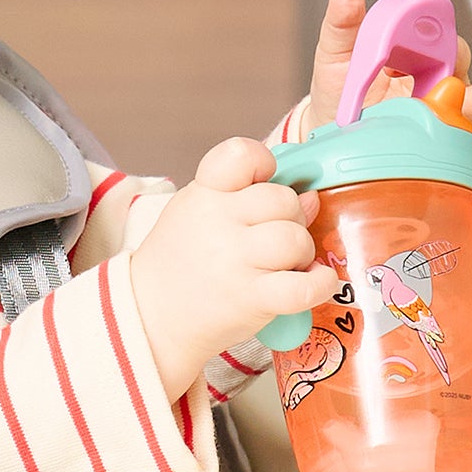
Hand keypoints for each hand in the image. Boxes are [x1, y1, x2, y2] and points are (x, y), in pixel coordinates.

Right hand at [128, 138, 335, 394]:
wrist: (152, 317)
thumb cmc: (180, 263)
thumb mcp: (198, 214)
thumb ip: (249, 199)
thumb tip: (308, 197)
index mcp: (204, 194)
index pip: (241, 154)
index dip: (262, 164)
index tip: (262, 182)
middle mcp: (219, 222)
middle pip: (282, 200)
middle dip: (290, 218)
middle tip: (276, 239)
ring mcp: (235, 261)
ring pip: (295, 238)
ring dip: (302, 251)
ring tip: (287, 265)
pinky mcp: (251, 299)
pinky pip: (302, 286)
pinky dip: (319, 283)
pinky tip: (318, 280)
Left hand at [304, 0, 471, 130]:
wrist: (331, 135)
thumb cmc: (337, 90)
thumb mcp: (336, 54)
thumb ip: (342, 23)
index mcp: (419, 49)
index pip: (444, 32)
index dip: (442, 31)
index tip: (422, 38)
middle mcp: (438, 75)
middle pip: (466, 66)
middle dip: (460, 68)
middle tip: (441, 81)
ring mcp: (444, 109)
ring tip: (447, 113)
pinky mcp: (444, 141)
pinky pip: (463, 139)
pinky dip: (456, 139)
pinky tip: (432, 143)